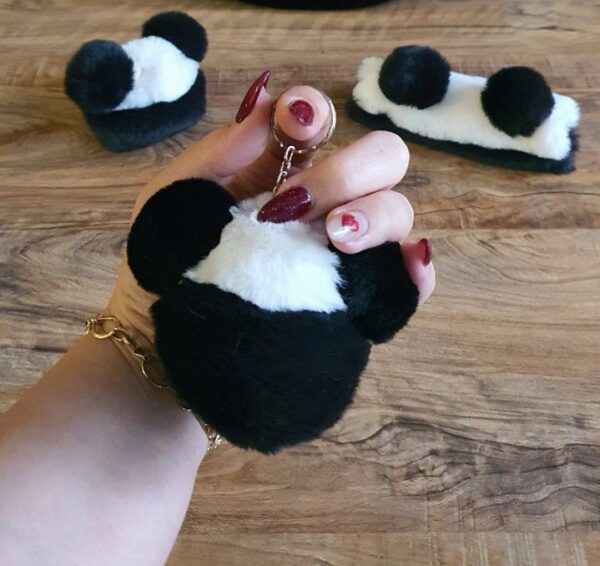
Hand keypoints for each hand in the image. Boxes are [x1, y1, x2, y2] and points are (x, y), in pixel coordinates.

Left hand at [107, 71, 435, 342]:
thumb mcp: (170, 200)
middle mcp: (323, 204)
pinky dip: (415, 272)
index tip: (294, 127)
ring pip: (397, 213)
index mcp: (280, 171)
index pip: (321, 124)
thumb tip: (270, 103)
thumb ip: (217, 152)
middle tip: (298, 206)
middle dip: (347, 172)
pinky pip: (406, 281)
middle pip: (380, 160)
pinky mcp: (357, 300)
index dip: (315, 113)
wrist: (167, 343)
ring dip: (374, 216)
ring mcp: (344, 252)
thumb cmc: (166, 265)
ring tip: (334, 238)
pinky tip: (402, 268)